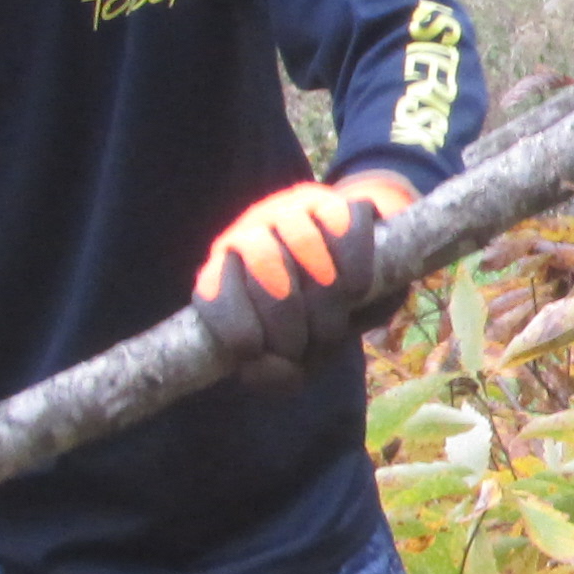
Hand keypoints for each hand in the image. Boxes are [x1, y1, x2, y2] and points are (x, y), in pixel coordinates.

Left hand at [194, 173, 414, 382]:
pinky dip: (355, 265)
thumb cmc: (317, 315)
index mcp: (226, 270)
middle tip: (310, 348)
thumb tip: (265, 367)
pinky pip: (344, 225)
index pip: (213, 292)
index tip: (264, 355)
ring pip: (303, 241)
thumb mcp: (295, 353)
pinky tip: (358, 291)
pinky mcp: (336, 201)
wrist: (360, 261)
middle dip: (290, 322)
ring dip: (325, 297)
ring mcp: (292, 210)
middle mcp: (252, 233)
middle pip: (264, 267)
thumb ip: (277, 372)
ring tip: (335, 327)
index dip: (240, 330)